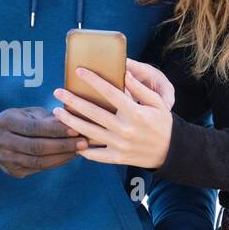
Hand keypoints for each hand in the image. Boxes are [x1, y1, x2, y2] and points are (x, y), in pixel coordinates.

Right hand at [0, 106, 88, 177]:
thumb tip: (72, 121)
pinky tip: (69, 157)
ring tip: (79, 151)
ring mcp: (6, 159)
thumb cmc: (18, 121)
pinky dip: (56, 163)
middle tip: (84, 143)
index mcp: (5, 121)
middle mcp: (2, 141)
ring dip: (63, 157)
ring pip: (39, 162)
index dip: (56, 130)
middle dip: (63, 145)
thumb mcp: (29, 113)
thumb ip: (48, 118)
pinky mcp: (13, 172)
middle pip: (37, 147)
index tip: (76, 129)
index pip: (34, 128)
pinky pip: (39, 169)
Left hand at [51, 66, 172, 167]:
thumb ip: (139, 89)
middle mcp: (125, 129)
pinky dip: (82, 149)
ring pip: (89, 132)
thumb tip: (124, 72)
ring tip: (57, 112)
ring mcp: (120, 145)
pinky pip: (95, 155)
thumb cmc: (163, 124)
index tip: (79, 71)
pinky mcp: (117, 158)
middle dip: (73, 100)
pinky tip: (72, 139)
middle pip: (93, 112)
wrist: (171, 152)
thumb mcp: (157, 103)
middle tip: (58, 92)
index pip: (110, 92)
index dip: (93, 80)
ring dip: (70, 121)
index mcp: (135, 113)